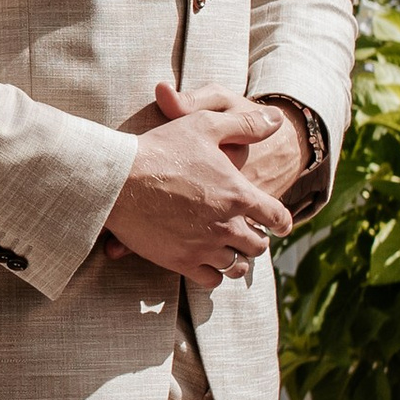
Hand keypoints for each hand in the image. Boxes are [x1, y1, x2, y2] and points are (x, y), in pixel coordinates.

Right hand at [107, 76, 290, 282]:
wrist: (117, 181)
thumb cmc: (160, 149)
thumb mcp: (206, 125)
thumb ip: (246, 124)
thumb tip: (277, 119)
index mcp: (238, 194)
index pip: (276, 216)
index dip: (282, 221)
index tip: (280, 226)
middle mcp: (226, 225)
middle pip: (258, 245)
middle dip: (258, 239)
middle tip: (251, 235)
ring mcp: (204, 247)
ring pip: (236, 266)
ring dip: (238, 259)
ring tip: (231, 252)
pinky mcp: (181, 262)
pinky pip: (212, 280)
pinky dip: (216, 274)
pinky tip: (208, 263)